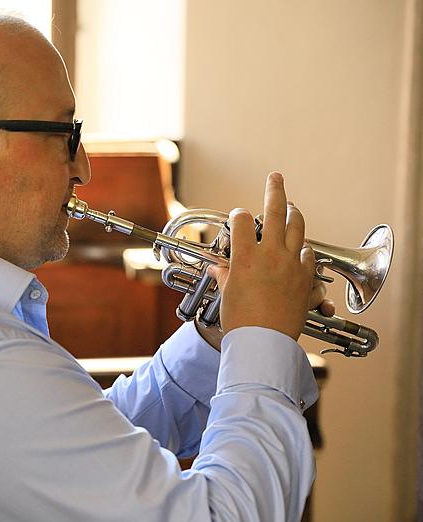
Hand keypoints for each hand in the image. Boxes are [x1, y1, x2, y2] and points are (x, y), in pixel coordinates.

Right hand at [208, 172, 314, 339]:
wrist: (264, 341)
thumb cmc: (241, 321)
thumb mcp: (227, 294)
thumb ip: (224, 275)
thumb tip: (218, 268)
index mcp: (245, 256)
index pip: (239, 221)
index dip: (236, 215)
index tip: (236, 216)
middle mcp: (270, 254)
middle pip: (275, 210)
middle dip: (275, 189)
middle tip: (275, 177)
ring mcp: (292, 263)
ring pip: (297, 227)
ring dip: (293, 214)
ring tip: (291, 206)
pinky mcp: (306, 277)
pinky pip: (308, 254)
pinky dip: (302, 247)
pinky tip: (299, 247)